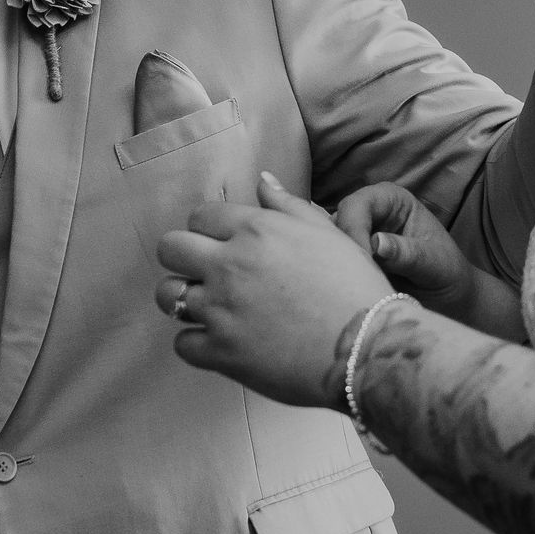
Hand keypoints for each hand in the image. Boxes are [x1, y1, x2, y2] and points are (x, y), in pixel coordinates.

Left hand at [156, 174, 387, 406]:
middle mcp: (229, 265)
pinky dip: (196, 343)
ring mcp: (220, 310)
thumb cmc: (355, 287)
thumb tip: (262, 180)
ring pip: (167, 296)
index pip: (200, 215)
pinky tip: (219, 342)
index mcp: (255, 231)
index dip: (208, 229)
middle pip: (169, 248)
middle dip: (182, 258)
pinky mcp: (220, 352)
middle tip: (204, 273)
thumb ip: (288, 205)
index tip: (221, 244)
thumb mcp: (328, 233)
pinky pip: (182, 343)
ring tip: (206, 308)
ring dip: (181, 299)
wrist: (367, 347)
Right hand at [333, 183, 476, 319]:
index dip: (355, 228)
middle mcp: (370, 214)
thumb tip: (377, 244)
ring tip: (354, 286)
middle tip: (355, 277)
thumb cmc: (448, 273)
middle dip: (343, 248)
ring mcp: (357, 237)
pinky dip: (336, 276)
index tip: (365, 259)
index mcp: (393, 200)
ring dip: (338, 264)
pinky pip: (332, 264)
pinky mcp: (351, 260)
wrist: (451, 299)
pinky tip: (350, 291)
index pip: (360, 204)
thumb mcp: (435, 263)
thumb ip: (409, 253)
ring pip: (329, 244)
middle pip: (337, 221)